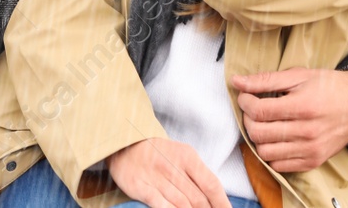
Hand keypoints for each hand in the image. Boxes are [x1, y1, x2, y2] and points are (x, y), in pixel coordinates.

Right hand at [107, 137, 232, 207]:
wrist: (124, 145)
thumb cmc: (158, 154)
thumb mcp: (181, 156)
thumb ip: (198, 176)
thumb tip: (216, 200)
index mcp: (187, 157)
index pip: (211, 184)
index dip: (223, 204)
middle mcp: (173, 167)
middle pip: (199, 199)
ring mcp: (156, 178)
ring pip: (183, 205)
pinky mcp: (141, 188)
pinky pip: (161, 205)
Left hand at [232, 68, 347, 172]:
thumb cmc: (329, 86)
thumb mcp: (299, 75)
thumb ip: (266, 79)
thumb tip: (237, 82)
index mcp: (303, 106)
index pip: (259, 111)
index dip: (245, 102)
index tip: (245, 96)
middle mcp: (307, 132)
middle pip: (259, 133)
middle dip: (248, 119)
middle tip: (252, 108)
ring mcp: (310, 150)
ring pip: (265, 152)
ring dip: (258, 137)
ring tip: (264, 123)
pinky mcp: (313, 161)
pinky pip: (279, 165)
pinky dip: (271, 152)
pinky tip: (275, 137)